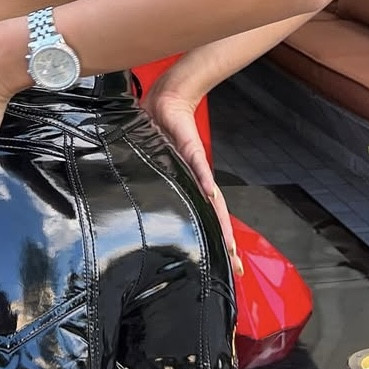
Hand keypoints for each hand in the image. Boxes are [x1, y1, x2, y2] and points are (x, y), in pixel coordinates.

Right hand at [141, 75, 242, 277]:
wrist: (168, 99)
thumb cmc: (159, 128)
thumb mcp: (153, 162)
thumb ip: (150, 178)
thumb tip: (132, 198)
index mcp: (187, 185)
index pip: (202, 217)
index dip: (212, 240)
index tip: (224, 265)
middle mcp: (196, 181)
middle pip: (213, 217)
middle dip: (224, 243)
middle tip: (236, 269)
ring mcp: (195, 167)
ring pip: (212, 201)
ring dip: (220, 223)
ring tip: (229, 247)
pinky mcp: (191, 150)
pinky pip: (198, 169)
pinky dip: (204, 182)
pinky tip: (210, 197)